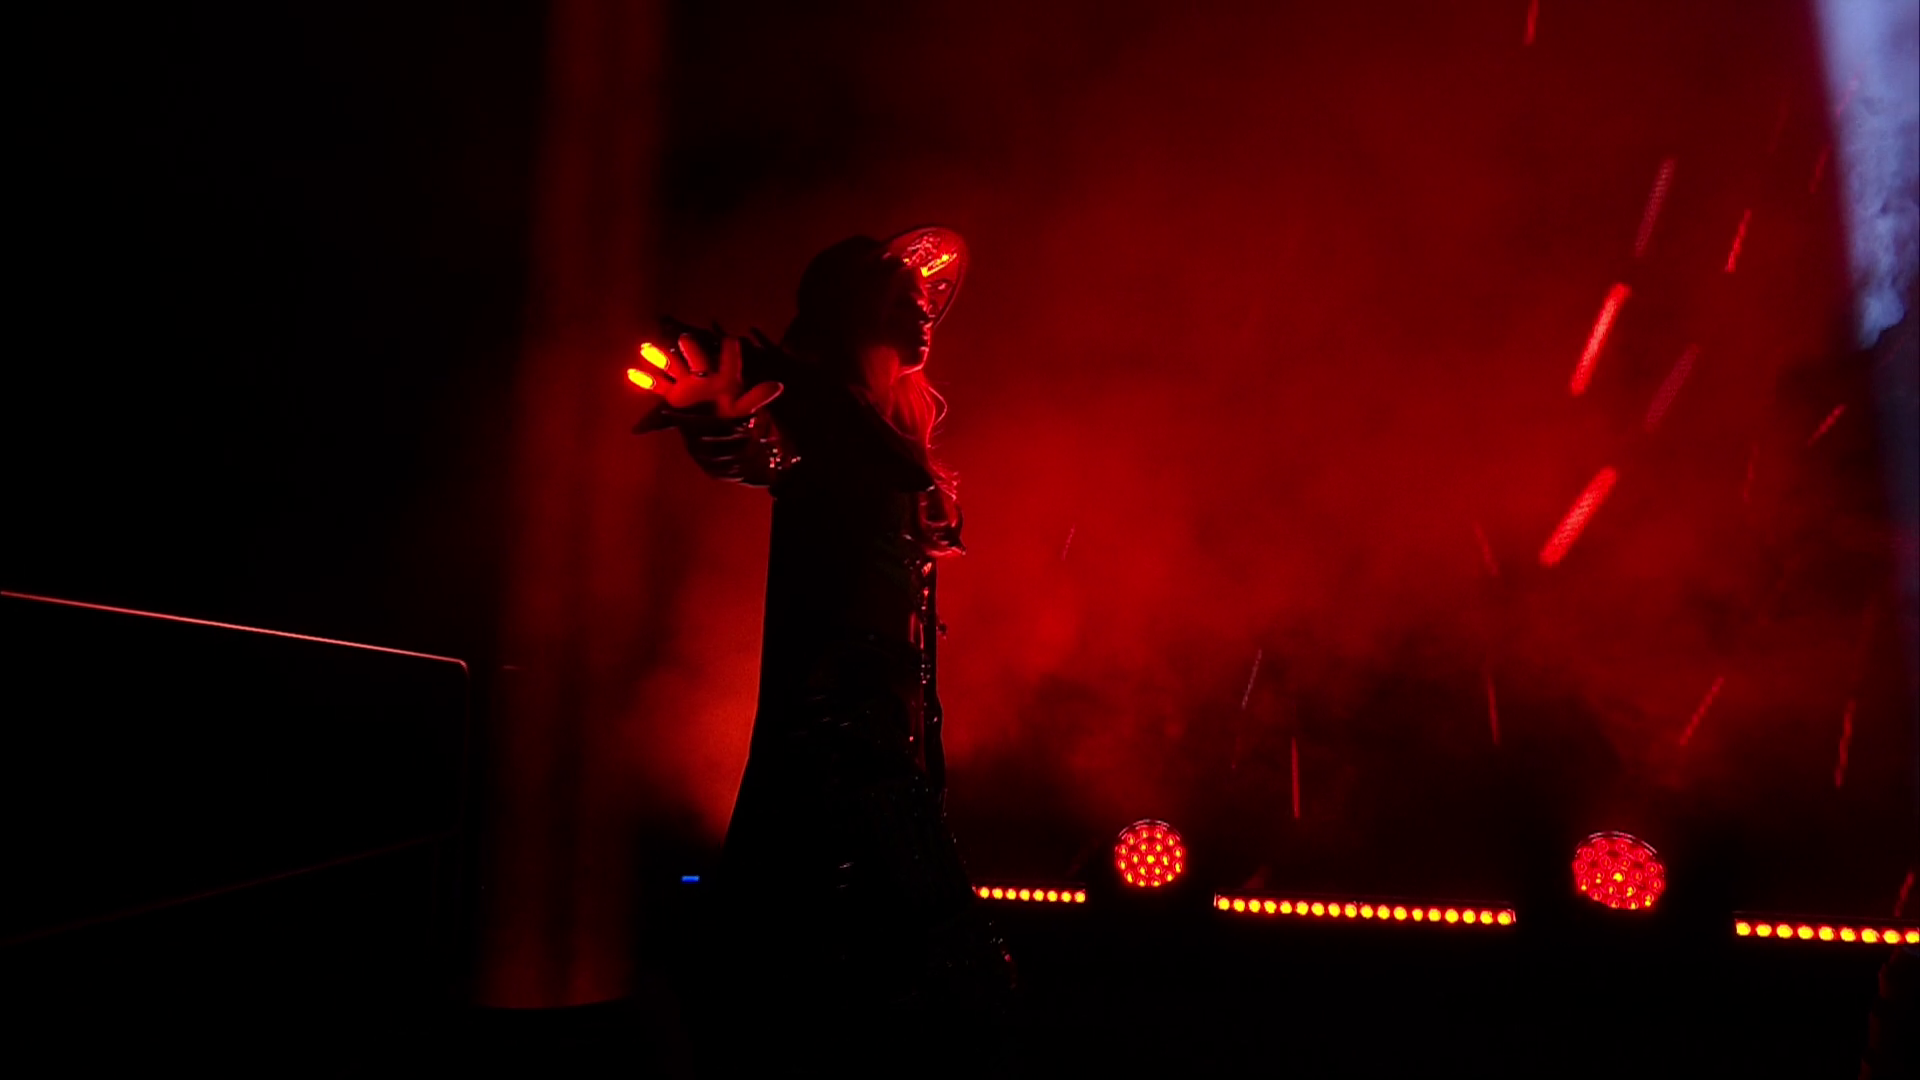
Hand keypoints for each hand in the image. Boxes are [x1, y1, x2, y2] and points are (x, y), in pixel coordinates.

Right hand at [633, 333, 783, 417]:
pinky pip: (657, 385)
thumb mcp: (744, 409)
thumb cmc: (730, 414)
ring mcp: (686, 383)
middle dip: (691, 349)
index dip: (730, 351)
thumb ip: (757, 397)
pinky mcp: (673, 395)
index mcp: (724, 376)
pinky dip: (645, 380)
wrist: (713, 429)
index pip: (728, 360)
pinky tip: (631, 373)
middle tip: (685, 339)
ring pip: (673, 366)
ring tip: (646, 348)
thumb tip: (778, 386)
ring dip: (660, 358)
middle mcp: (704, 374)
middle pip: (696, 358)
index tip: (731, 341)